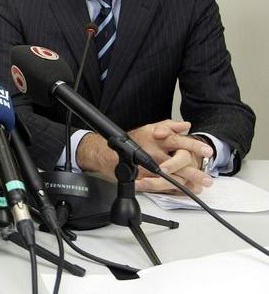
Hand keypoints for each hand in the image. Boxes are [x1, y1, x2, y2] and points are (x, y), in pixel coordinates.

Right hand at [76, 119, 213, 193]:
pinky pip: (161, 186)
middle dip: (194, 172)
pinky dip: (174, 190)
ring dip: (186, 184)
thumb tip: (186, 126)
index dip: (193, 146)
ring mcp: (149, 167)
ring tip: (198, 188)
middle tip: (207, 179)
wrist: (109, 154)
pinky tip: (184, 191)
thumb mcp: (151, 127)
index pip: (178, 140)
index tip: (207, 151)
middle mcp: (154, 152)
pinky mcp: (144, 179)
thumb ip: (170, 125)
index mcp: (157, 138)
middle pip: (177, 163)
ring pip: (171, 177)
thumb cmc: (134, 140)